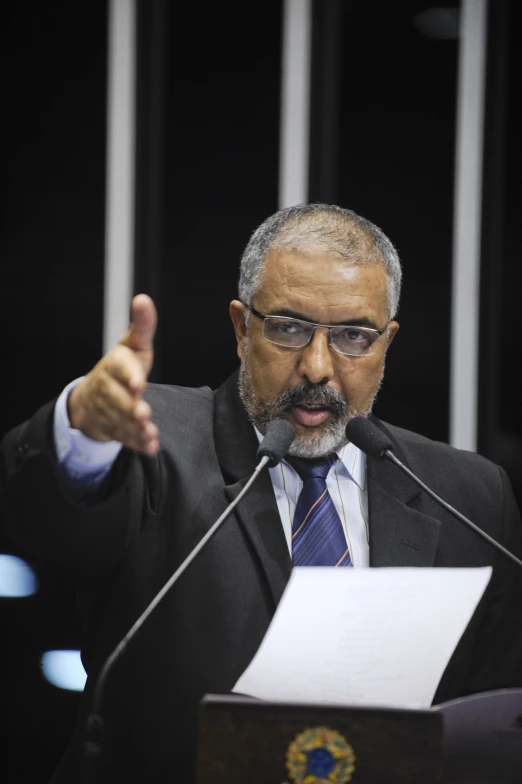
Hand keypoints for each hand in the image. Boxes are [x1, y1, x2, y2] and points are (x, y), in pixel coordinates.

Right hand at [68, 294, 159, 454]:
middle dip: (129, 407)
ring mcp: (107, 410)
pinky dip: (136, 444)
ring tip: (149, 433)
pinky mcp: (112, 428)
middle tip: (143, 413)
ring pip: (119, 420)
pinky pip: (122, 437)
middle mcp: (107, 387)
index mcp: (113, 364)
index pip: (118, 368)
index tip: (139, 383)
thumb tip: (143, 299)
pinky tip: (150, 446)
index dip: (129, 376)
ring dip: (134, 428)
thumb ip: (142, 326)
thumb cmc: (121, 366)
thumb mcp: (132, 345)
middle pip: (116, 399)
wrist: (93, 395)